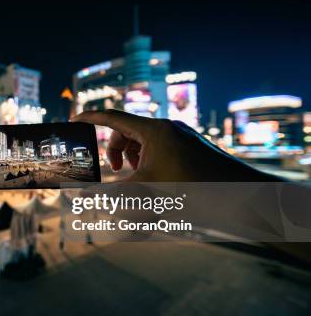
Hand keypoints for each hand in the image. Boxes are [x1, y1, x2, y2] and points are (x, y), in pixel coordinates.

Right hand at [72, 110, 278, 181]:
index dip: (91, 118)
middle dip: (116, 151)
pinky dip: (151, 163)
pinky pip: (161, 149)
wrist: (241, 197)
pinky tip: (159, 182)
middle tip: (118, 173)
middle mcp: (168, 128)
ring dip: (134, 159)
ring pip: (144, 142)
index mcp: (154, 130)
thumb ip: (113, 195)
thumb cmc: (194, 191)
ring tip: (141, 180)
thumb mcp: (146, 192)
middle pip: (128, 132)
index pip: (113, 117)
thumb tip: (86, 199)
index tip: (74, 120)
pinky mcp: (191, 148)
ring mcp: (181, 137)